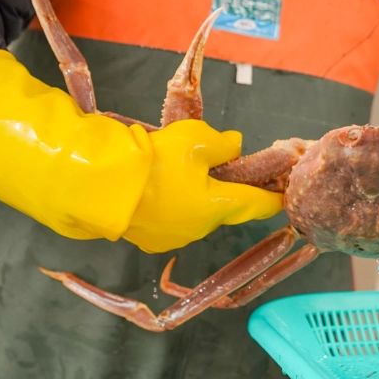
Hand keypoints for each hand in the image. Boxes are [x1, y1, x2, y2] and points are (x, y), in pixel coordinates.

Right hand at [0, 49, 282, 249]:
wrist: (94, 184)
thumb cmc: (153, 160)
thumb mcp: (193, 139)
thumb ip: (220, 144)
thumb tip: (235, 147)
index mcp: (218, 207)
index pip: (257, 205)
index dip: (272, 198)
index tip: (284, 195)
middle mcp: (200, 228)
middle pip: (225, 208)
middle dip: (229, 190)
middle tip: (227, 169)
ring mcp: (171, 237)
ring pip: (196, 213)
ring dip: (197, 197)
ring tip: (182, 173)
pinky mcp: (147, 238)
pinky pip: (169, 218)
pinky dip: (171, 204)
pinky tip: (158, 188)